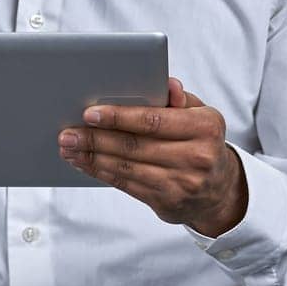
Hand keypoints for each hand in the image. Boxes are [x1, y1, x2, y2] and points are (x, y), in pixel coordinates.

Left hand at [58, 77, 247, 235]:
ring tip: (69, 148)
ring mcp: (182, 183)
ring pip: (127, 168)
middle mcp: (196, 157)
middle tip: (67, 133)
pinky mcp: (167, 202)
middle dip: (96, 139)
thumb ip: (179, 98)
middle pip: (135, 146)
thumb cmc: (201, 141)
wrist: (219, 189)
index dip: (119, 117)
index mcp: (205, 127)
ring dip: (92, 157)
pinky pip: (127, 185)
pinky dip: (101, 173)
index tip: (90, 113)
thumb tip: (166, 83)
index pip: (154, 121)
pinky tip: (84, 163)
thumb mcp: (200, 114)